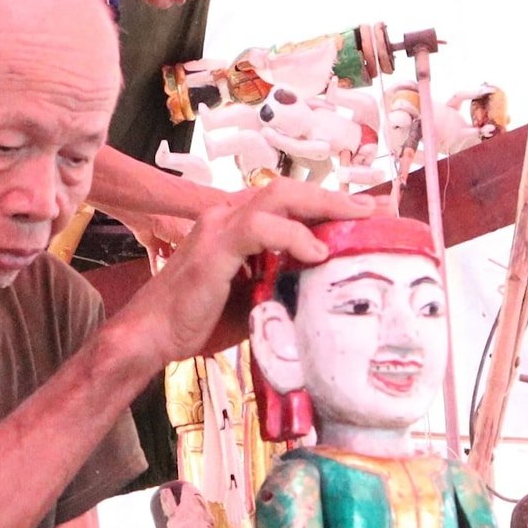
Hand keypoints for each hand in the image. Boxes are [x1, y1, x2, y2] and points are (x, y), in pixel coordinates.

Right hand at [121, 178, 372, 365]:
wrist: (152, 337)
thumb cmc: (198, 322)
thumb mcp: (252, 298)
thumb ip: (281, 283)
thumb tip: (322, 286)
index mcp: (235, 226)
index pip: (287, 204)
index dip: (326, 206)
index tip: (365, 215)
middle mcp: (226, 216)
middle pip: (289, 191)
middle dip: (334, 197)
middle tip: (374, 210)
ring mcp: (219, 228)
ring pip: (278, 198)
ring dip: (322, 206)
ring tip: (356, 219)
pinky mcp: (214, 248)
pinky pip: (258, 228)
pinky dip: (291, 237)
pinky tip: (315, 253)